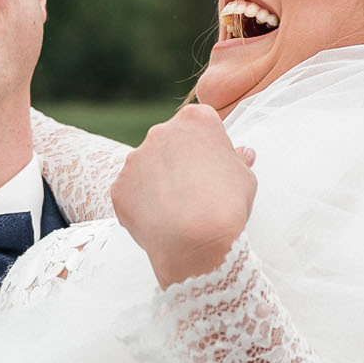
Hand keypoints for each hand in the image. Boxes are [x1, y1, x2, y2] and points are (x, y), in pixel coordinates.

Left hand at [111, 104, 257, 287]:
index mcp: (195, 120)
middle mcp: (160, 132)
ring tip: (176, 209)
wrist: (193, 242)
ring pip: (147, 166)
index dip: (206, 147)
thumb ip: (237, 160)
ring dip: (158, 181)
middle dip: (179, 161)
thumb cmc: (225, 207)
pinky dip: (142, 203)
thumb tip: (242, 154)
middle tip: (193, 190)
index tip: (211, 166)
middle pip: (169, 142)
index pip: (198, 124)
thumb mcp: (245, 178)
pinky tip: (159, 219)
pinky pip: (131, 191)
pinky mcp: (119, 186)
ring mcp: (135, 158)